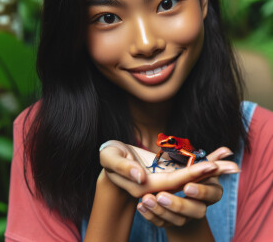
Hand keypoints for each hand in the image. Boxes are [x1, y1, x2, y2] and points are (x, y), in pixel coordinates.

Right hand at [99, 141, 238, 198]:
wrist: (112, 160)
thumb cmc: (109, 158)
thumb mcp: (109, 159)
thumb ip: (123, 169)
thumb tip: (140, 178)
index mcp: (145, 185)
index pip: (172, 183)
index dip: (192, 175)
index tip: (211, 166)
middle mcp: (158, 185)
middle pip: (187, 182)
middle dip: (208, 175)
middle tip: (232, 166)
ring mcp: (163, 179)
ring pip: (189, 177)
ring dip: (209, 170)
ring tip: (230, 162)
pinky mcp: (165, 171)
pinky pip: (185, 168)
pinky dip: (199, 163)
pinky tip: (214, 155)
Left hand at [136, 148, 233, 227]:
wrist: (179, 201)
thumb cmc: (190, 177)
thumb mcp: (198, 168)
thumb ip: (211, 159)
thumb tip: (227, 150)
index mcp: (210, 193)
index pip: (212, 195)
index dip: (201, 191)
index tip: (187, 186)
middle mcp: (199, 207)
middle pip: (195, 211)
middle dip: (178, 204)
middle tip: (160, 195)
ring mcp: (184, 218)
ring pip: (176, 221)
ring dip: (161, 211)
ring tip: (145, 199)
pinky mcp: (169, 222)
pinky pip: (161, 224)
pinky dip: (150, 216)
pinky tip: (140, 206)